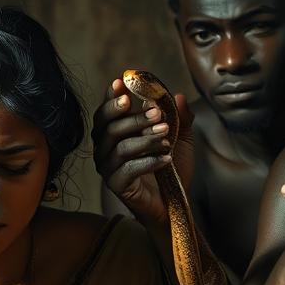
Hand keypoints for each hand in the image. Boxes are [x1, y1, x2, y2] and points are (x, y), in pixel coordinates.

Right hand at [92, 78, 192, 224]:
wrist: (174, 202)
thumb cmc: (171, 169)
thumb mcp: (179, 139)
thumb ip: (179, 118)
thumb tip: (179, 97)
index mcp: (114, 133)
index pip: (106, 112)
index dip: (111, 97)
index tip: (121, 83)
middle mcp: (105, 148)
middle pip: (109, 127)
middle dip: (134, 118)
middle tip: (157, 114)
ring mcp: (107, 168)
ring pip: (120, 147)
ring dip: (144, 139)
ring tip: (166, 138)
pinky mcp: (115, 185)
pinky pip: (128, 170)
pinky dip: (148, 162)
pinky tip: (166, 159)